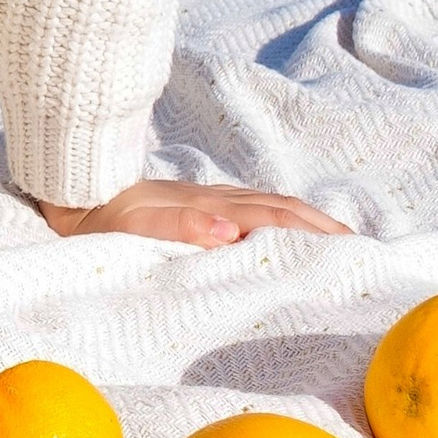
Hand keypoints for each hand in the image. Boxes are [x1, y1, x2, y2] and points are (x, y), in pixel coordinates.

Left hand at [34, 179, 351, 245]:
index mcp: (212, 206)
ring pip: (273, 206)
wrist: (76, 188)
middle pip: (284, 208)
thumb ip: (182, 228)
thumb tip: (231, 231)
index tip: (350, 249)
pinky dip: (285, 220)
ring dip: (310, 222)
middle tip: (362, 250)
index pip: (275, 218)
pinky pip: (256, 209)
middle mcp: (219, 198)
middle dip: (324, 227)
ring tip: (340, 241)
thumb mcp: (137, 227)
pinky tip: (290, 232)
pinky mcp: (201, 205)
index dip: (314, 232)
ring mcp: (211, 199)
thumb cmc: (105, 219)